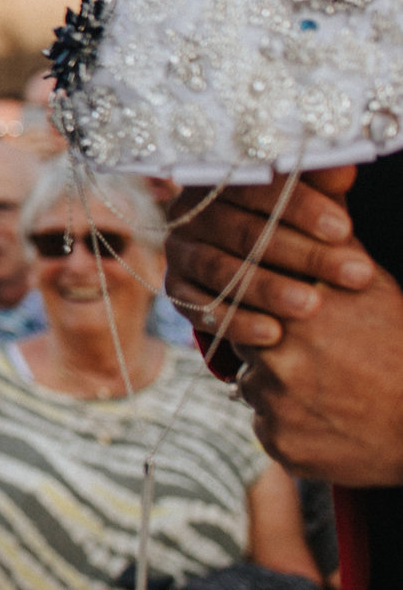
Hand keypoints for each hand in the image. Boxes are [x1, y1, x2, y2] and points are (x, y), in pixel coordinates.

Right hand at [167, 170, 375, 347]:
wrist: (256, 267)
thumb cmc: (290, 227)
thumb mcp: (309, 203)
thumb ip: (322, 185)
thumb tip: (344, 164)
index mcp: (222, 181)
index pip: (258, 188)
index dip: (301, 207)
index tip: (344, 230)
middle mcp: (192, 212)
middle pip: (244, 232)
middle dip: (303, 254)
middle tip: (354, 274)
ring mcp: (179, 251)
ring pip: (221, 270)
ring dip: (268, 290)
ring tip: (312, 306)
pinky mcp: (175, 289)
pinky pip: (201, 307)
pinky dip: (238, 322)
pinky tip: (274, 334)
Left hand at [236, 256, 402, 484]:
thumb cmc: (402, 346)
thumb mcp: (369, 285)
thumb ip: (327, 244)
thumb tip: (310, 185)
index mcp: (294, 310)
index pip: (241, 297)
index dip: (261, 305)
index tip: (282, 314)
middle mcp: (276, 356)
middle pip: (244, 342)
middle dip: (269, 346)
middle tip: (312, 357)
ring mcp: (275, 403)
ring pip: (253, 385)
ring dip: (278, 386)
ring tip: (329, 388)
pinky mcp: (279, 442)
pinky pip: (267, 425)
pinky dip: (289, 423)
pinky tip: (328, 418)